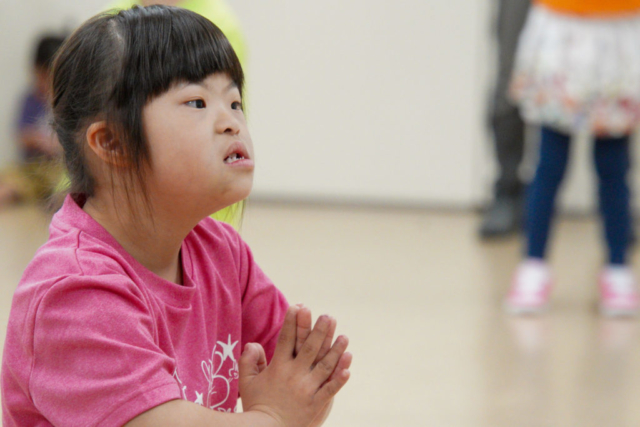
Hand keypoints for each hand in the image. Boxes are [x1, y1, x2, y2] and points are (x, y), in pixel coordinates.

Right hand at [239, 305, 351, 426]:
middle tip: (328, 316)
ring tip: (345, 337)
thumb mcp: (246, 382)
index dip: (292, 322)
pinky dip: (340, 379)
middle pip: (309, 348)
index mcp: (278, 367)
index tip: (298, 306)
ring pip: (324, 366)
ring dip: (336, 351)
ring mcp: (306, 389)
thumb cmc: (255, 406)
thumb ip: (249, 360)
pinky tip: (348, 368)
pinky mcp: (315, 404)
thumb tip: (254, 343)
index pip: (286, 339)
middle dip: (320, 330)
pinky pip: (330, 389)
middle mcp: (294, 375)